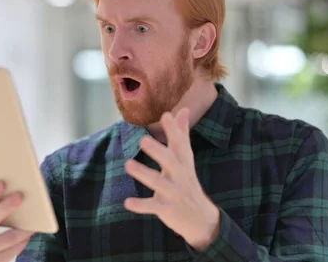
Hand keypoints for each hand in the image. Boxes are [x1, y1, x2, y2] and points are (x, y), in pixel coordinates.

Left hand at [123, 109, 219, 250]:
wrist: (200, 218)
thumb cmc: (186, 181)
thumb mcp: (185, 159)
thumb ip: (181, 135)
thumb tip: (183, 110)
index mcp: (183, 161)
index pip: (179, 143)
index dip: (173, 129)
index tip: (166, 115)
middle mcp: (180, 175)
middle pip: (170, 161)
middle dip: (158, 151)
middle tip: (143, 140)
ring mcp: (174, 193)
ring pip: (159, 183)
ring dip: (143, 174)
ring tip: (127, 164)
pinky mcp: (167, 209)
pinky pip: (153, 207)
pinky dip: (141, 205)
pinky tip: (127, 202)